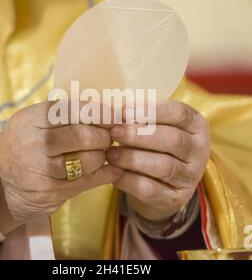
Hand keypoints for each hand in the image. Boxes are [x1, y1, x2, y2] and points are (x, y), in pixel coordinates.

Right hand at [0, 101, 123, 234]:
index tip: (112, 116)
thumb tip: (106, 112)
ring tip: (101, 153)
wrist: (0, 183)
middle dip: (103, 136)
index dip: (98, 112)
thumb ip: (62, 115)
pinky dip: (106, 174)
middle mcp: (34, 143)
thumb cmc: (24, 145)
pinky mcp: (51, 192)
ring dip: (102, 156)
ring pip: (87, 160)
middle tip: (107, 137)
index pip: (70, 109)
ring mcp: (41, 170)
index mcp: (29, 120)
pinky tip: (112, 169)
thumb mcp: (32, 122)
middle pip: (82, 136)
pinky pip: (89, 181)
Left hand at [106, 100, 209, 221]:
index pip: (180, 113)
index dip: (152, 110)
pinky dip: (128, 180)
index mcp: (196, 126)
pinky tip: (113, 173)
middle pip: (174, 140)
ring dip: (132, 158)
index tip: (126, 111)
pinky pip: (150, 189)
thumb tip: (117, 115)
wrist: (159, 184)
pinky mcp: (175, 199)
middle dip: (140, 135)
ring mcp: (190, 177)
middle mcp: (199, 151)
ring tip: (111, 153)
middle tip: (114, 132)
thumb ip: (140, 119)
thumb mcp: (152, 127)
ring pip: (163, 166)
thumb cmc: (153, 145)